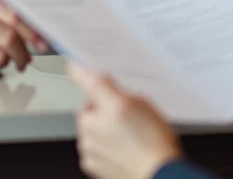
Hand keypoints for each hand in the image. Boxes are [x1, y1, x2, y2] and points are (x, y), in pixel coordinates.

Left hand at [69, 64, 183, 178]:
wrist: (158, 175)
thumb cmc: (154, 144)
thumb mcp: (141, 104)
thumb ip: (117, 91)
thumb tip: (103, 82)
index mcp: (103, 110)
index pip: (88, 83)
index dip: (82, 72)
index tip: (74, 64)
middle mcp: (90, 130)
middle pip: (91, 110)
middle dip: (103, 111)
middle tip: (125, 117)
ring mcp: (89, 149)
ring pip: (91, 130)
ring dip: (103, 130)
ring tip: (128, 137)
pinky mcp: (91, 164)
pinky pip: (94, 148)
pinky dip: (103, 147)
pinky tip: (123, 149)